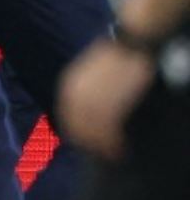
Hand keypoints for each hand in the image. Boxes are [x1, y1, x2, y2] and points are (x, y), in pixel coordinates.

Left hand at [59, 38, 156, 159]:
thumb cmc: (114, 56)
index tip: (87, 141)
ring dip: (101, 146)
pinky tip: (118, 148)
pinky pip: (106, 133)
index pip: (68, 116)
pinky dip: (111, 143)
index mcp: (68, 86)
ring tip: (112, 153)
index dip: (78, 131)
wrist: (130, 46)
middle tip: (102, 152)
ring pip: (92, 133)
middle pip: (77, 127)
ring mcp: (90, 102)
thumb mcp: (91, 71)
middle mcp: (74, 96)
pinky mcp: (107, 107)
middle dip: (89, 141)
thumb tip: (88, 108)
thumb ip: (86, 89)